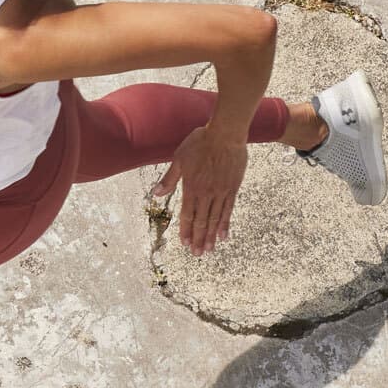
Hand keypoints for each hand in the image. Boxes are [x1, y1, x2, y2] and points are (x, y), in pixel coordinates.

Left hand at [149, 127, 248, 253]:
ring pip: (215, 219)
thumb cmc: (200, 142)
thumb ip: (169, 178)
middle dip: (198, 239)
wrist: (225, 134)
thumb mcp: (179, 158)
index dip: (186, 230)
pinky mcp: (232, 188)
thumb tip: (155, 194)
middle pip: (202, 221)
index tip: (185, 243)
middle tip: (197, 254)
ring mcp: (221, 192)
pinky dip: (225, 224)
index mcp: (191, 187)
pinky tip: (224, 235)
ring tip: (209, 250)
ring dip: (211, 236)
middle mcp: (206, 193)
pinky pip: (229, 210)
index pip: (187, 214)